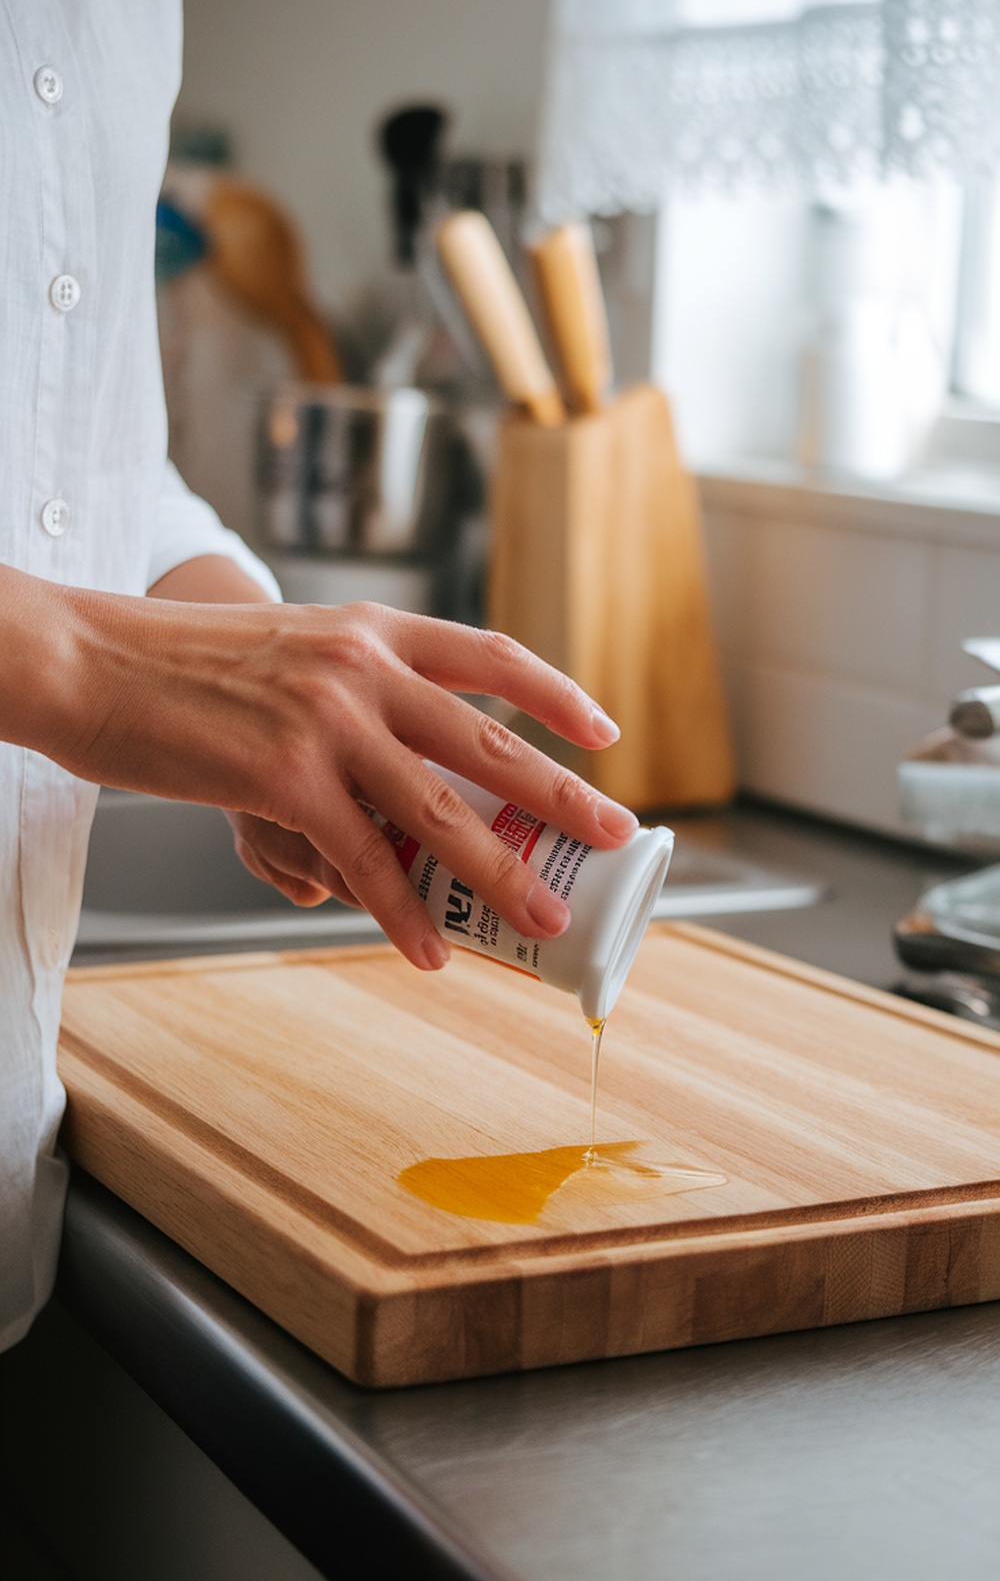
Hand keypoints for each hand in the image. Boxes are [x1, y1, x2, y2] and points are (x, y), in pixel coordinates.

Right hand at [7, 570, 635, 969]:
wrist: (92, 660)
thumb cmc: (183, 667)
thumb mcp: (288, 650)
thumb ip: (350, 692)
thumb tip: (389, 781)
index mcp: (371, 630)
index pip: (490, 655)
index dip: (556, 695)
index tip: (604, 732)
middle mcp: (363, 667)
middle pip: (487, 739)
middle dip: (560, 793)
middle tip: (613, 831)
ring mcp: (327, 721)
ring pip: (441, 810)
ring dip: (503, 872)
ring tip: (545, 916)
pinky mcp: (284, 778)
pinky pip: (364, 861)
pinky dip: (402, 913)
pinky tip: (428, 950)